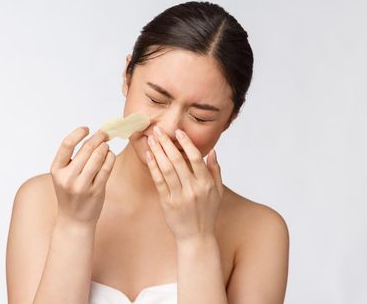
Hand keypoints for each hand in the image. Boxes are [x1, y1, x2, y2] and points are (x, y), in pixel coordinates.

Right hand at [50, 127, 114, 226]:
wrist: (74, 220)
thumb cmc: (70, 194)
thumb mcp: (64, 176)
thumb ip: (74, 159)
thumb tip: (93, 137)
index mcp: (56, 170)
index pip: (67, 144)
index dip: (78, 133)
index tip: (87, 129)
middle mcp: (68, 177)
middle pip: (86, 148)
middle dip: (98, 137)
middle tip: (104, 134)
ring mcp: (82, 185)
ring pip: (98, 156)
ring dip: (105, 147)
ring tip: (106, 146)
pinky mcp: (96, 190)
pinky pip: (107, 168)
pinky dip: (110, 158)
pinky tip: (110, 156)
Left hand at [145, 126, 223, 242]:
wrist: (196, 237)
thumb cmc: (207, 213)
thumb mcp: (217, 192)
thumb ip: (215, 170)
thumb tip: (213, 151)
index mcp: (206, 184)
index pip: (196, 158)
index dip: (186, 143)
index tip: (178, 132)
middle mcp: (193, 189)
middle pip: (178, 160)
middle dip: (167, 143)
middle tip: (158, 130)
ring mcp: (179, 196)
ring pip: (166, 169)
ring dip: (158, 152)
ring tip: (151, 139)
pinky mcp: (167, 203)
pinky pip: (159, 181)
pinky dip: (153, 167)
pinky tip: (149, 156)